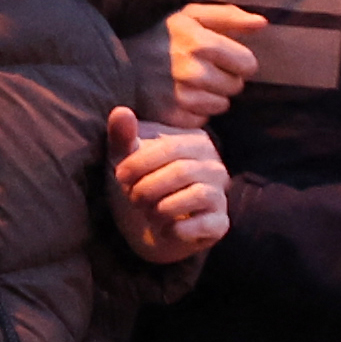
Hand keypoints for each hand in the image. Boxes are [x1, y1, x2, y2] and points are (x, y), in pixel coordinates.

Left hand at [108, 108, 229, 262]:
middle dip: (148, 188)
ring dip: (161, 208)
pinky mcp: (219, 224)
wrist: (148, 227)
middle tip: (133, 198)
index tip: (120, 176)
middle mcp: (215, 167)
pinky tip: (164, 229)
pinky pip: (204, 224)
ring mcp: (220, 195)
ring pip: (196, 196)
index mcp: (197, 142)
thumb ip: (123, 136)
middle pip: (182, 172)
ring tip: (148, 212)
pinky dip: (177, 230)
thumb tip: (121, 111)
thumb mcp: (126, 158)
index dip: (140, 163)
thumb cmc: (140, 183)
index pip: (171, 147)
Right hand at [154, 0, 264, 124]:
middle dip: (224, 78)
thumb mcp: (191, 16)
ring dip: (212, 96)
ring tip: (190, 83)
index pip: (247, 64)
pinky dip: (195, 110)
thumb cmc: (160, 36)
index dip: (239, 60)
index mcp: (200, 42)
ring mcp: (180, 96)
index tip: (222, 57)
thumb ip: (229, 17)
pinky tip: (180, 97)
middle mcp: (192, 71)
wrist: (115, 60)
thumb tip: (263, 24)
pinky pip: (203, 119)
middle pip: (236, 86)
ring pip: (221, 105)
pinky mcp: (171, 116)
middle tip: (201, 69)